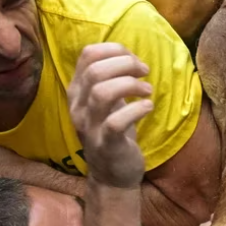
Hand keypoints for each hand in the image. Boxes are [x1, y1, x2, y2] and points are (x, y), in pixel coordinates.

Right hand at [67, 43, 154, 187]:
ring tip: (147, 90)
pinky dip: (136, 109)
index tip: (134, 59)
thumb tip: (127, 55)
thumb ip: (109, 78)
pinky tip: (148, 107)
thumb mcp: (106, 102)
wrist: (111, 175)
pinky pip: (115, 122)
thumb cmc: (112, 131)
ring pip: (102, 93)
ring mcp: (90, 127)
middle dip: (126, 64)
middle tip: (144, 72)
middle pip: (95, 71)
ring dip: (131, 85)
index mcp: (78, 91)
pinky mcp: (105, 144)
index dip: (115, 50)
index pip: (87, 55)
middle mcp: (78, 107)